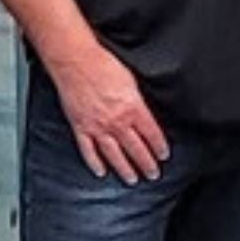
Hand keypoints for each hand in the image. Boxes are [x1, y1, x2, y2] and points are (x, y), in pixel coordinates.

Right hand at [50, 41, 169, 183]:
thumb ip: (139, 102)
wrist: (76, 61)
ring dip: (125, 169)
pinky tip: (101, 172)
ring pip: (114, 155)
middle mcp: (116, 121)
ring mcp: (97, 127)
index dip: (159, 147)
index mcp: (133, 108)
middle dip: (147, 164)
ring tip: (133, 179)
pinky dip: (95, 164)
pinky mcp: (80, 127)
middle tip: (153, 174)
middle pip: (136, 149)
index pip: (152, 134)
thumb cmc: (103, 64)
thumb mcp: (132, 81)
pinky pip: (88, 151)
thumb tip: (146, 115)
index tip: (163, 156)